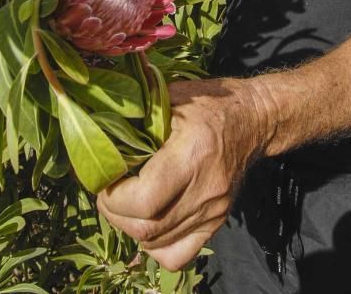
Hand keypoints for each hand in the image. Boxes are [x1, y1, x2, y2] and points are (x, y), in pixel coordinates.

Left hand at [97, 77, 263, 270]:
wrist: (255, 118)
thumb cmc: (210, 103)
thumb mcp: (173, 96)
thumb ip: (137, 110)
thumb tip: (94, 115)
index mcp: (192, 153)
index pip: (143, 200)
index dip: (113, 198)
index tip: (104, 180)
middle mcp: (206, 188)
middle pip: (147, 228)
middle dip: (115, 215)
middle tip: (107, 193)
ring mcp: (214, 209)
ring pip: (159, 243)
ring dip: (131, 229)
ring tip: (125, 203)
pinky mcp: (217, 220)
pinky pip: (179, 254)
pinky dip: (155, 245)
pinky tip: (150, 220)